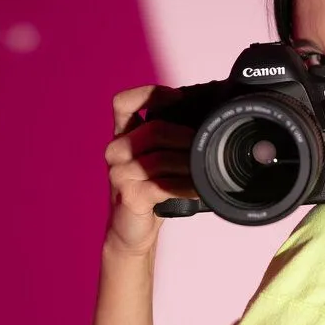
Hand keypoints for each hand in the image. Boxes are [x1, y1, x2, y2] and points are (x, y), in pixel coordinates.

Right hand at [103, 85, 197, 255]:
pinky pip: (163, 185)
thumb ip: (170, 141)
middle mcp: (116, 150)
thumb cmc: (151, 193)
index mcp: (123, 136)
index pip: (124, 103)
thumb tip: (208, 124)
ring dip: (190, 164)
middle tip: (207, 146)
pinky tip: (199, 189)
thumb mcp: (159, 162)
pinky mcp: (128, 194)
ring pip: (161, 158)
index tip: (180, 97)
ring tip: (208, 169)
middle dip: (186, 137)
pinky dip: (186, 186)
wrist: (132, 231)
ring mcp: (119, 173)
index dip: (150, 94)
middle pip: (154, 130)